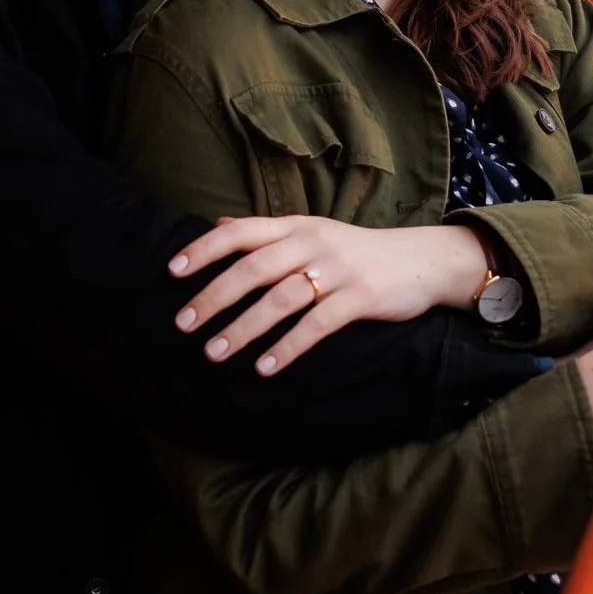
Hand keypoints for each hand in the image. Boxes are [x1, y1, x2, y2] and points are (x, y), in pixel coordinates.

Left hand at [167, 217, 489, 375]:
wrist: (421, 261)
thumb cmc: (355, 251)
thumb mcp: (310, 232)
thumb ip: (265, 233)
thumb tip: (214, 226)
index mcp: (295, 227)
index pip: (240, 232)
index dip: (203, 250)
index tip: (171, 271)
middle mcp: (311, 243)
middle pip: (253, 268)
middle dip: (214, 296)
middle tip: (183, 324)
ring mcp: (336, 270)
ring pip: (279, 299)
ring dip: (243, 327)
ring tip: (214, 352)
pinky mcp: (359, 298)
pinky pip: (316, 325)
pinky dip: (288, 348)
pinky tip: (264, 367)